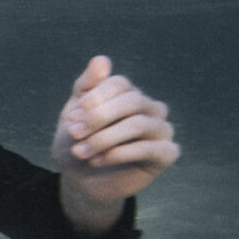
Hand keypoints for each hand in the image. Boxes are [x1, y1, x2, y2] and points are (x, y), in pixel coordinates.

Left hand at [53, 57, 177, 204]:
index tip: (71, 117)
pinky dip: (118, 154)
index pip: (119, 83)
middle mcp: (150, 107)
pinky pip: (149, 148)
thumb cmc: (78, 141)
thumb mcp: (74, 112)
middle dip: (98, 118)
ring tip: (81, 152)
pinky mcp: (167, 153)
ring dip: (104, 138)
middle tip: (74, 134)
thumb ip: (86, 86)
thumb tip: (102, 60)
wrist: (80, 178)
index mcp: (129, 93)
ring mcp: (161, 129)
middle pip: (132, 100)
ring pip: (138, 124)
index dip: (94, 98)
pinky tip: (98, 161)